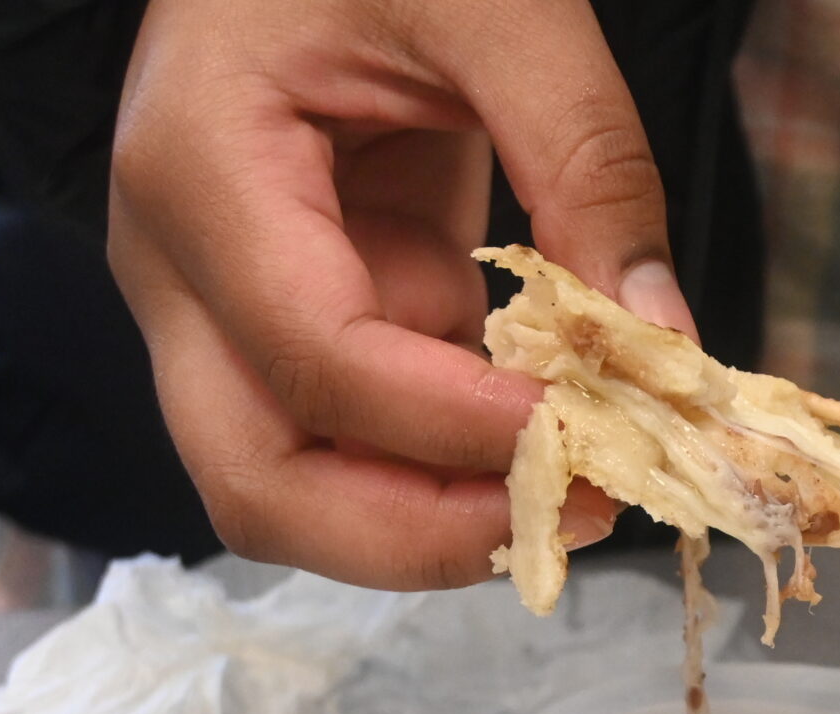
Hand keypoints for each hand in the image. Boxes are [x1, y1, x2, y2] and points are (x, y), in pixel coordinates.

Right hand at [107, 0, 696, 588]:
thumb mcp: (504, 4)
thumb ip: (587, 162)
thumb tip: (662, 343)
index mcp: (199, 167)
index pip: (315, 359)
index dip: (456, 427)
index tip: (587, 435)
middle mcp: (177, 265)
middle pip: (261, 483)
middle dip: (423, 534)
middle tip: (576, 516)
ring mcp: (220, 307)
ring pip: (300, 485)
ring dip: (441, 511)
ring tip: (585, 477)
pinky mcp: (286, 321)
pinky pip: (358, 437)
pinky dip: (456, 456)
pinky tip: (556, 417)